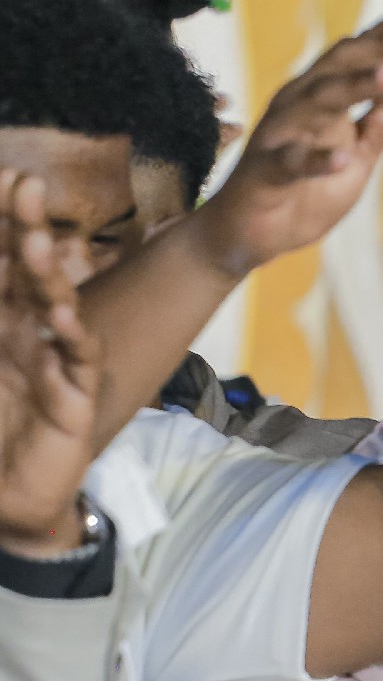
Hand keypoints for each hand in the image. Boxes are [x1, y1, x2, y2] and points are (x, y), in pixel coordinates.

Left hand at [0, 174, 106, 556]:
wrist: (2, 502)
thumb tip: (12, 285)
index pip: (0, 264)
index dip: (2, 225)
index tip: (5, 179)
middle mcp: (25, 336)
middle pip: (29, 274)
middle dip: (27, 230)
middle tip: (27, 186)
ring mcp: (53, 367)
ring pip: (57, 311)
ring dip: (51, 277)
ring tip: (43, 244)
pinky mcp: (73, 405)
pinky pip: (77, 366)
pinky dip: (71, 339)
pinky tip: (63, 317)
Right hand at [191, 8, 382, 278]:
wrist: (252, 231)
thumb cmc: (308, 185)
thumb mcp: (360, 151)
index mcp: (321, 94)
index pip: (356, 55)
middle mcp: (299, 103)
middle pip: (340, 67)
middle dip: (380, 49)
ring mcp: (280, 135)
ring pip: (317, 104)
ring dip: (355, 88)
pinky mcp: (266, 173)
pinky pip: (292, 163)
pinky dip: (318, 160)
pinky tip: (345, 159)